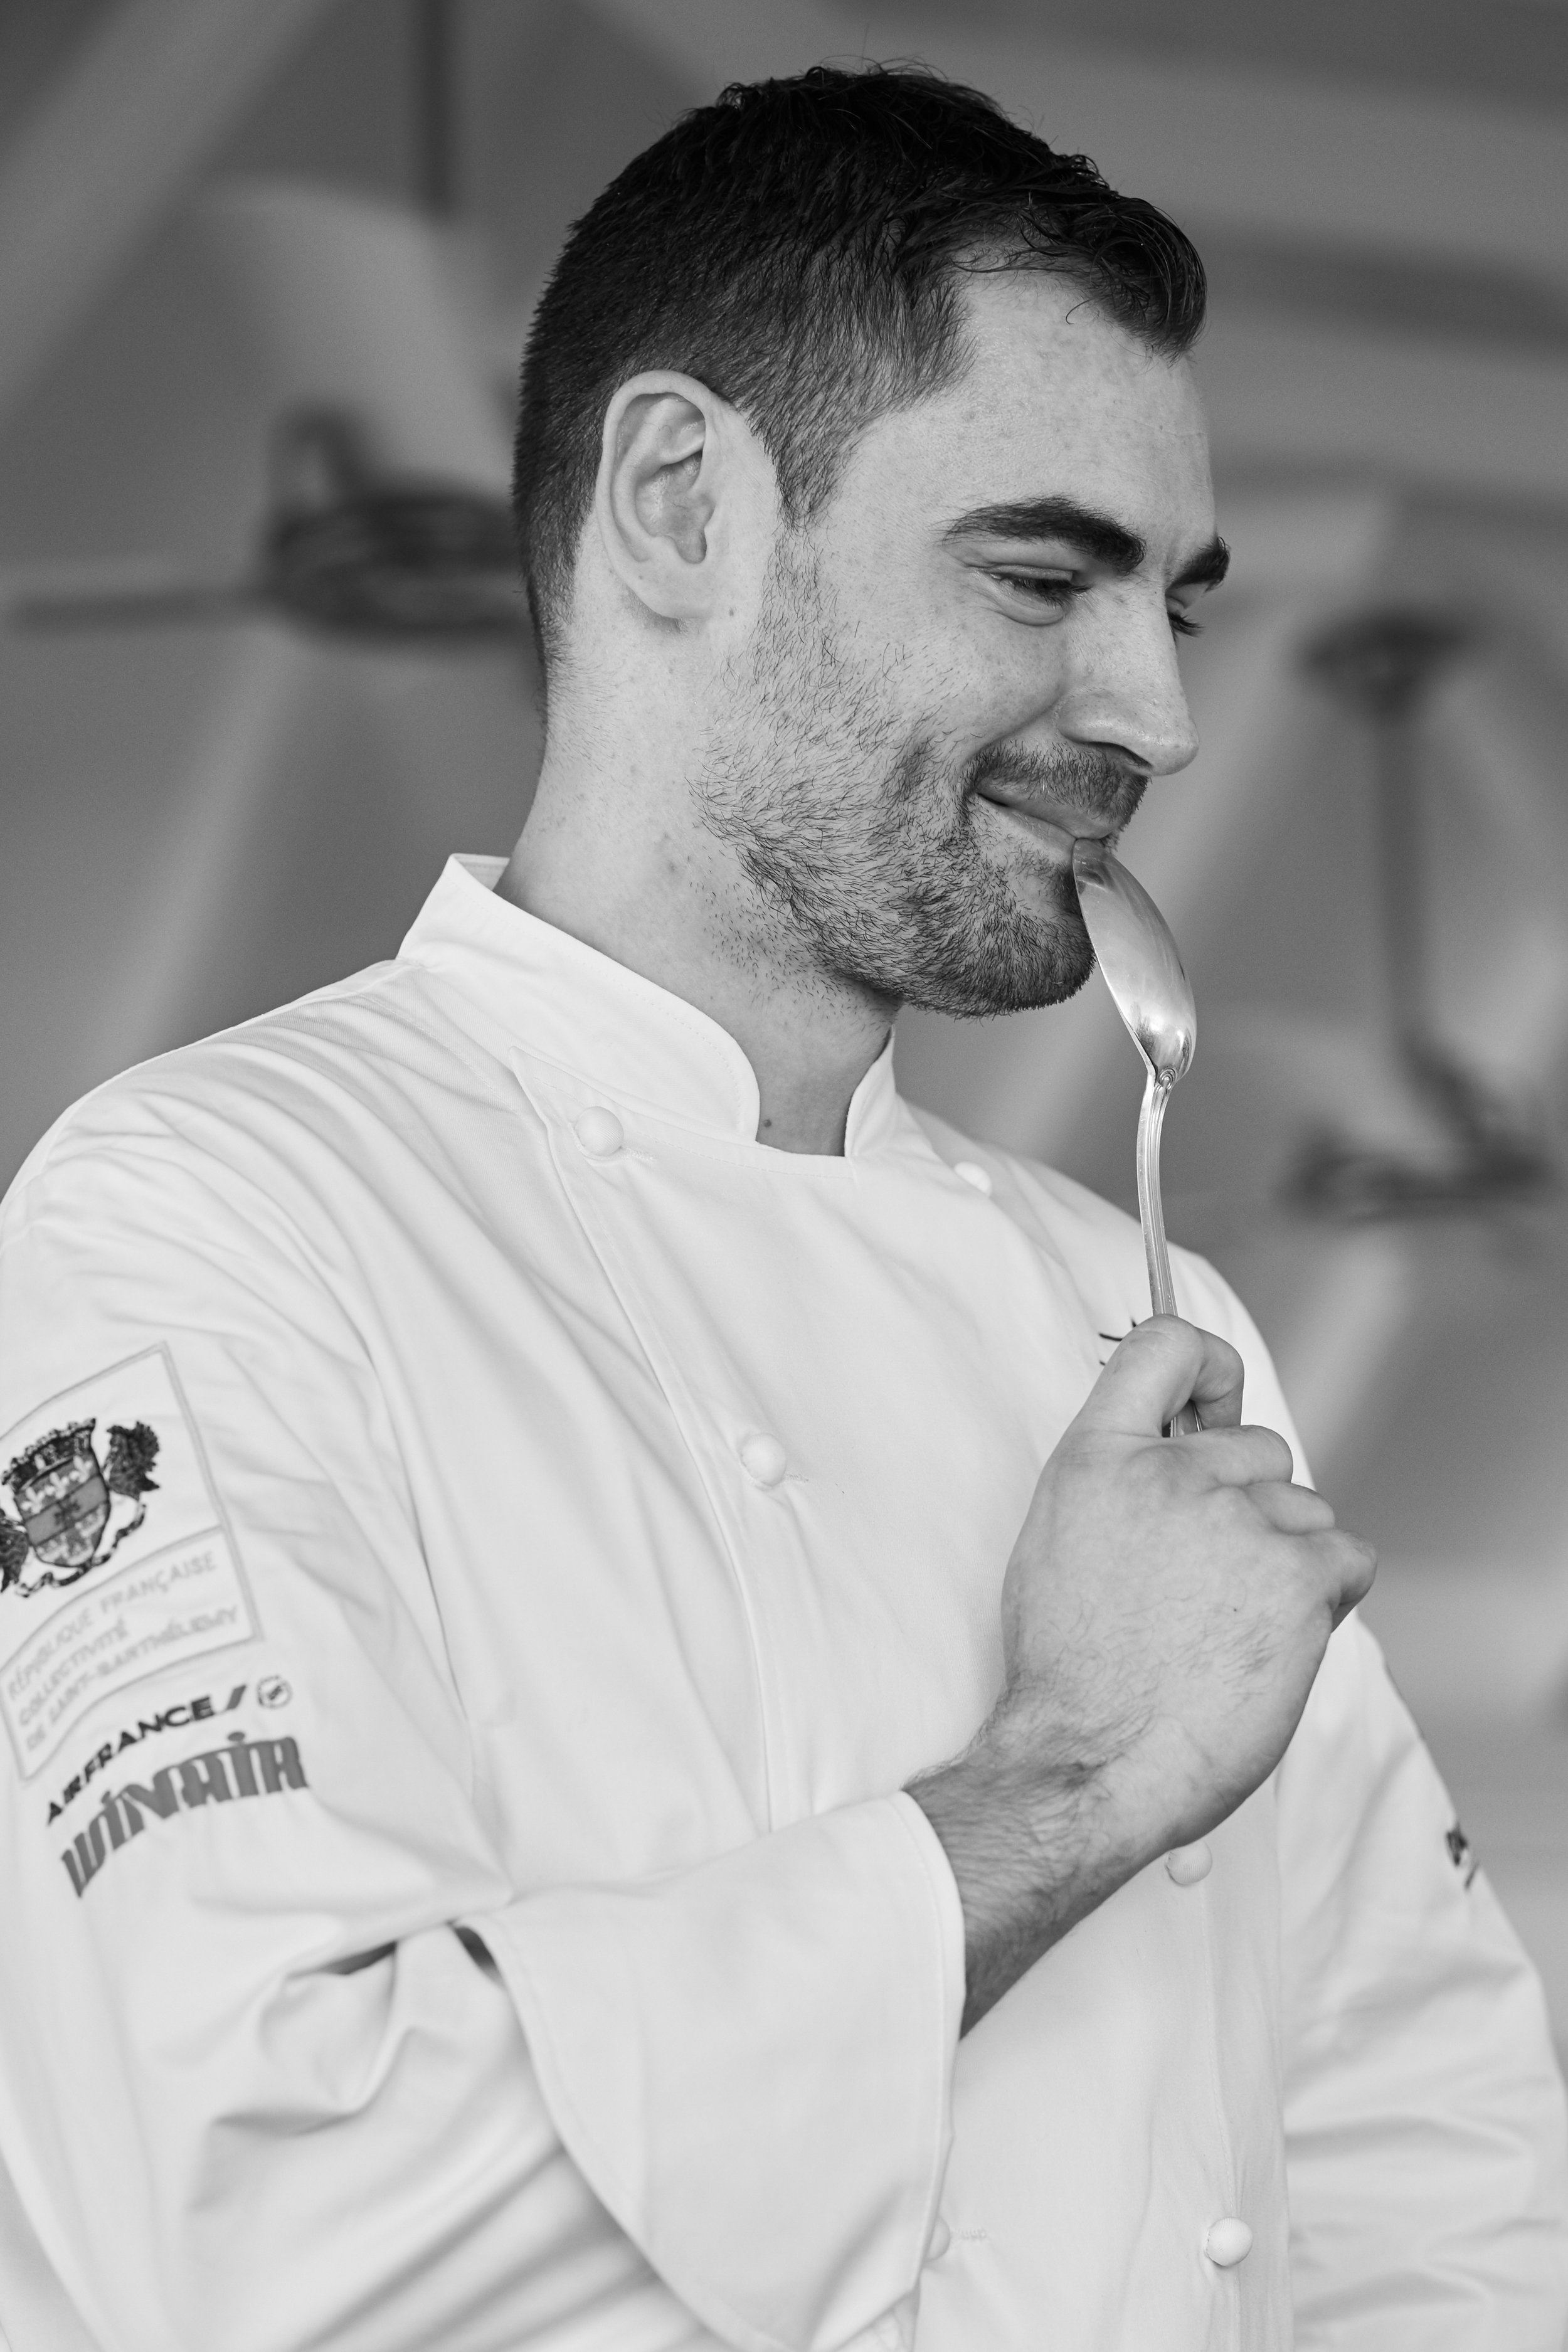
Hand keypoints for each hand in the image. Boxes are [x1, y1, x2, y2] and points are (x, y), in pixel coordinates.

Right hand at [908, 1317, 1375, 2028]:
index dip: (1209, 1365)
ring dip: (1288, 1561)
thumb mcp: (1059, 1542)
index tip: (1217, 1400)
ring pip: (1305, 1511)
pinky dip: (1327, 1598)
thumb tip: (1185, 1464)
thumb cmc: (1071, 1673)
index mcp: (1098, 1459)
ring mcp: (1236, 1518)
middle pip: (1259, 1448)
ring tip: (1233, 1629)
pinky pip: (1348, 1557)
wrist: (1088, 1760)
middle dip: (1253, 1505)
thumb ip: (1120, 1485)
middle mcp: (1169, 1473)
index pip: (1165, 1346)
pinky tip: (1274, 1642)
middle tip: (1216, 1582)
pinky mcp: (1296, 1572)